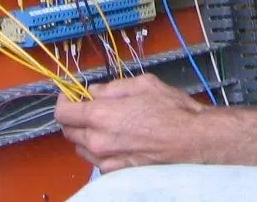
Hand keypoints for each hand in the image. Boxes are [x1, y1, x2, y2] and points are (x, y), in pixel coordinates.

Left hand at [56, 73, 206, 172]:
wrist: (193, 140)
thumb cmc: (173, 110)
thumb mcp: (143, 84)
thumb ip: (112, 87)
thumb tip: (94, 91)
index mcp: (102, 115)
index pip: (63, 113)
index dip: (63, 100)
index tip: (69, 94)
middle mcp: (99, 141)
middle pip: (68, 131)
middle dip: (74, 117)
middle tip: (88, 106)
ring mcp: (107, 160)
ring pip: (80, 147)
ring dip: (85, 134)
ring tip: (104, 123)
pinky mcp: (117, 172)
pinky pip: (96, 160)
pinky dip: (98, 149)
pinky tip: (115, 138)